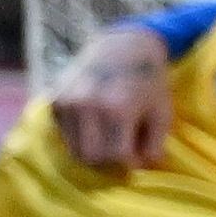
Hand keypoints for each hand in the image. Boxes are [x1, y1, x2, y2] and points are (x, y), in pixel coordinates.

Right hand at [55, 30, 174, 171]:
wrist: (122, 46)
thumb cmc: (149, 83)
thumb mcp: (162, 114)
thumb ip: (154, 146)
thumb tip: (139, 170)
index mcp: (116, 108)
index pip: (117, 156)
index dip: (131, 162)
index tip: (138, 156)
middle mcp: (86, 104)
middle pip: (90, 157)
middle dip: (108, 160)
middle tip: (122, 149)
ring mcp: (65, 101)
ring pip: (73, 149)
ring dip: (92, 150)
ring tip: (109, 137)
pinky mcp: (53, 99)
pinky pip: (64, 135)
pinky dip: (79, 137)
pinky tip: (95, 124)